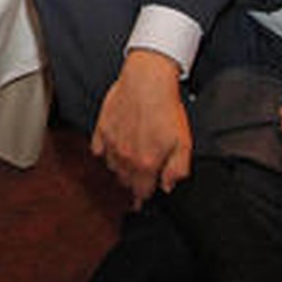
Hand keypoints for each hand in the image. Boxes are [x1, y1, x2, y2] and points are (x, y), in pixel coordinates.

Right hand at [91, 50, 193, 206]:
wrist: (147, 81)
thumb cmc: (166, 108)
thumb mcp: (183, 142)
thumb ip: (177, 169)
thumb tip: (168, 186)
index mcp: (146, 164)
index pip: (141, 191)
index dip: (144, 197)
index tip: (142, 200)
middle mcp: (125, 157)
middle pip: (125, 181)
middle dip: (132, 184)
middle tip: (138, 183)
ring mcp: (111, 143)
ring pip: (112, 167)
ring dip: (120, 169)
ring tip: (127, 167)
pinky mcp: (102, 128)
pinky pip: (98, 149)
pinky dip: (103, 153)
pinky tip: (110, 150)